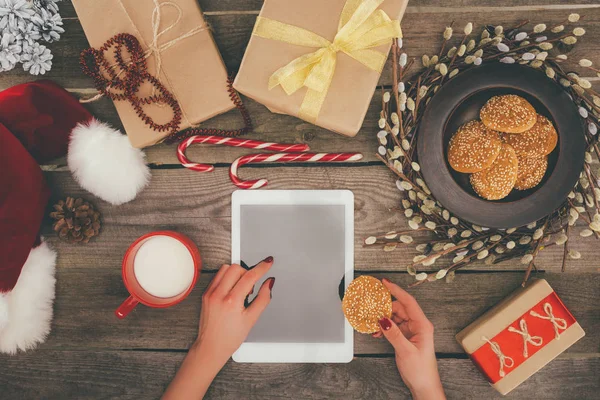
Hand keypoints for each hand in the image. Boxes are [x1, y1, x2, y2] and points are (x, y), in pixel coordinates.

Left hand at [195, 257, 274, 365]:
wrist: (211, 347)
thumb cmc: (230, 337)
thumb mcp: (252, 319)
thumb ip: (263, 298)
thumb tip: (269, 283)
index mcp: (231, 301)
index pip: (249, 276)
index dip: (261, 267)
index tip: (268, 262)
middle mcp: (218, 294)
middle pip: (236, 268)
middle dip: (247, 273)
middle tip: (250, 288)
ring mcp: (210, 293)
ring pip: (225, 268)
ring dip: (236, 273)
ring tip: (240, 289)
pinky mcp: (205, 293)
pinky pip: (217, 276)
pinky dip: (227, 278)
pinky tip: (231, 291)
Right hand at [374, 278, 444, 399]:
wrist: (424, 385)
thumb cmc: (421, 370)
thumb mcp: (406, 351)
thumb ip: (394, 334)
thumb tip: (383, 319)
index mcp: (422, 325)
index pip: (408, 302)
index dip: (396, 290)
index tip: (385, 283)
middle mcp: (418, 325)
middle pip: (399, 308)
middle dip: (385, 308)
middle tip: (371, 309)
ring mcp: (412, 331)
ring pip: (395, 317)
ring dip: (383, 319)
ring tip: (372, 325)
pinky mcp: (406, 337)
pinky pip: (393, 326)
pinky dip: (384, 328)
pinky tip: (377, 333)